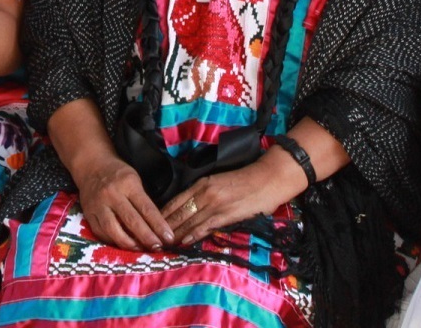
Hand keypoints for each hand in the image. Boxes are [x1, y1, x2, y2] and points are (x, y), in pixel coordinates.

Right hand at [73, 153, 172, 250]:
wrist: (91, 166)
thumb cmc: (118, 174)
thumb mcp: (135, 180)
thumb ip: (143, 202)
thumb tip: (157, 228)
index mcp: (127, 184)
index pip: (146, 208)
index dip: (159, 225)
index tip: (169, 238)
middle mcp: (111, 194)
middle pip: (131, 220)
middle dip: (147, 237)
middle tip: (158, 248)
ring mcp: (98, 205)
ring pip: (113, 229)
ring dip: (129, 243)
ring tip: (141, 249)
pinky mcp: (88, 214)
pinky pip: (101, 232)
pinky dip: (113, 241)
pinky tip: (124, 245)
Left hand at [162, 152, 303, 245]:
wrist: (269, 178)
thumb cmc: (246, 179)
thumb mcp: (219, 181)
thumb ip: (204, 191)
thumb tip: (189, 205)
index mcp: (202, 183)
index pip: (176, 200)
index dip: (163, 213)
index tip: (151, 222)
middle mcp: (205, 193)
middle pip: (179, 212)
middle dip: (164, 226)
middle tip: (151, 237)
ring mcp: (215, 204)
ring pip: (189, 220)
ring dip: (175, 233)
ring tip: (162, 243)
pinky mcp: (227, 214)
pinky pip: (206, 226)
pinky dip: (193, 234)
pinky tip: (183, 241)